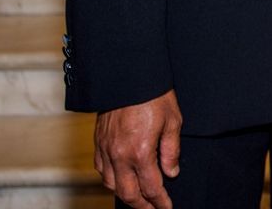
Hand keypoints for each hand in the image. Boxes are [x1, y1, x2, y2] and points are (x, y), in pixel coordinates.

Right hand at [93, 89, 182, 208]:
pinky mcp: (98, 142)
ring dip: (125, 195)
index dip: (160, 202)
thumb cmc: (154, 95)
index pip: (151, 187)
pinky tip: (120, 180)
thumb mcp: (173, 120)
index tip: (167, 208)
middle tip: (154, 208)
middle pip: (128, 193)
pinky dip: (111, 180)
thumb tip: (172, 172)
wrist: (129, 76)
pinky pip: (101, 170)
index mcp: (140, 152)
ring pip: (111, 185)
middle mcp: (120, 155)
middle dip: (142, 205)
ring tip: (138, 198)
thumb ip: (171, 150)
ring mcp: (106, 150)